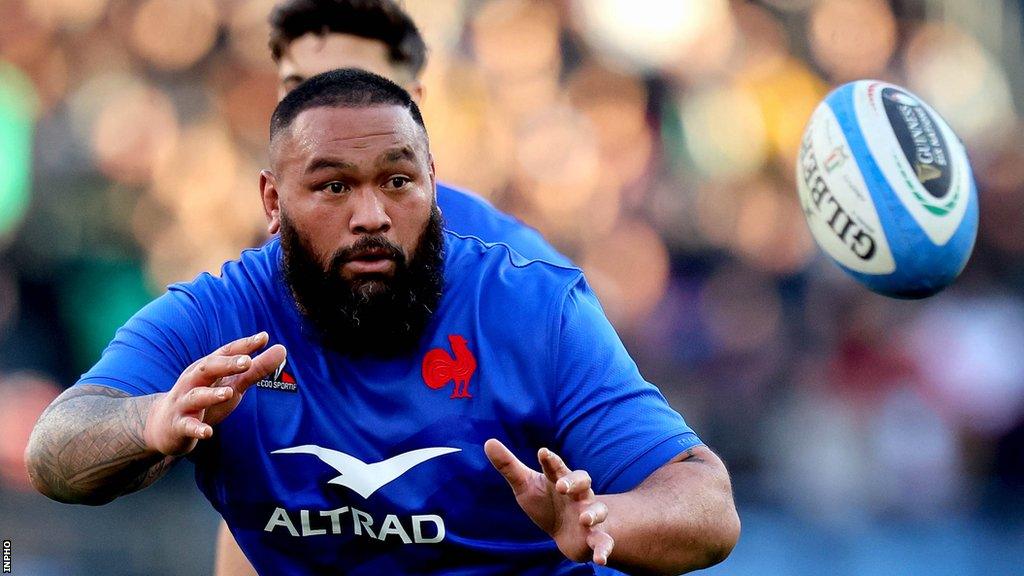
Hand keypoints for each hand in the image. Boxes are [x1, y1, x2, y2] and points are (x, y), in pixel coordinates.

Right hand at [144, 332, 286, 455]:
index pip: (225, 353)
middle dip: (226, 364)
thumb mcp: (232, 384)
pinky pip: (187, 426)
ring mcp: (184, 403)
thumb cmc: (206, 401)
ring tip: (228, 392)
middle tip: (248, 361)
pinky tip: (208, 432)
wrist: (165, 426)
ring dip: (211, 394)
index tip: (263, 337)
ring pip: (196, 396)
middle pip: (208, 368)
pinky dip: (197, 429)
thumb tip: (282, 349)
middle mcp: (193, 381)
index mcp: (207, 369)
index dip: (244, 345)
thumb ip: (256, 369)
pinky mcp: (178, 425)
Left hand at [484, 439, 613, 564]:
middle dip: (574, 482)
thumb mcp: (525, 486)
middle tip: (561, 486)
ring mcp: (589, 515)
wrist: (568, 533)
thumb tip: (488, 442)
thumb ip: (509, 466)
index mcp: (562, 479)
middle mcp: (579, 495)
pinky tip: (600, 560)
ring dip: (593, 514)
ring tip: (584, 518)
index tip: (542, 452)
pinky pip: (603, 542)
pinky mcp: (594, 537)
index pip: (558, 467)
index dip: (551, 460)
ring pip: (598, 510)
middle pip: (583, 482)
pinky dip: (604, 550)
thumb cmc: (546, 503)